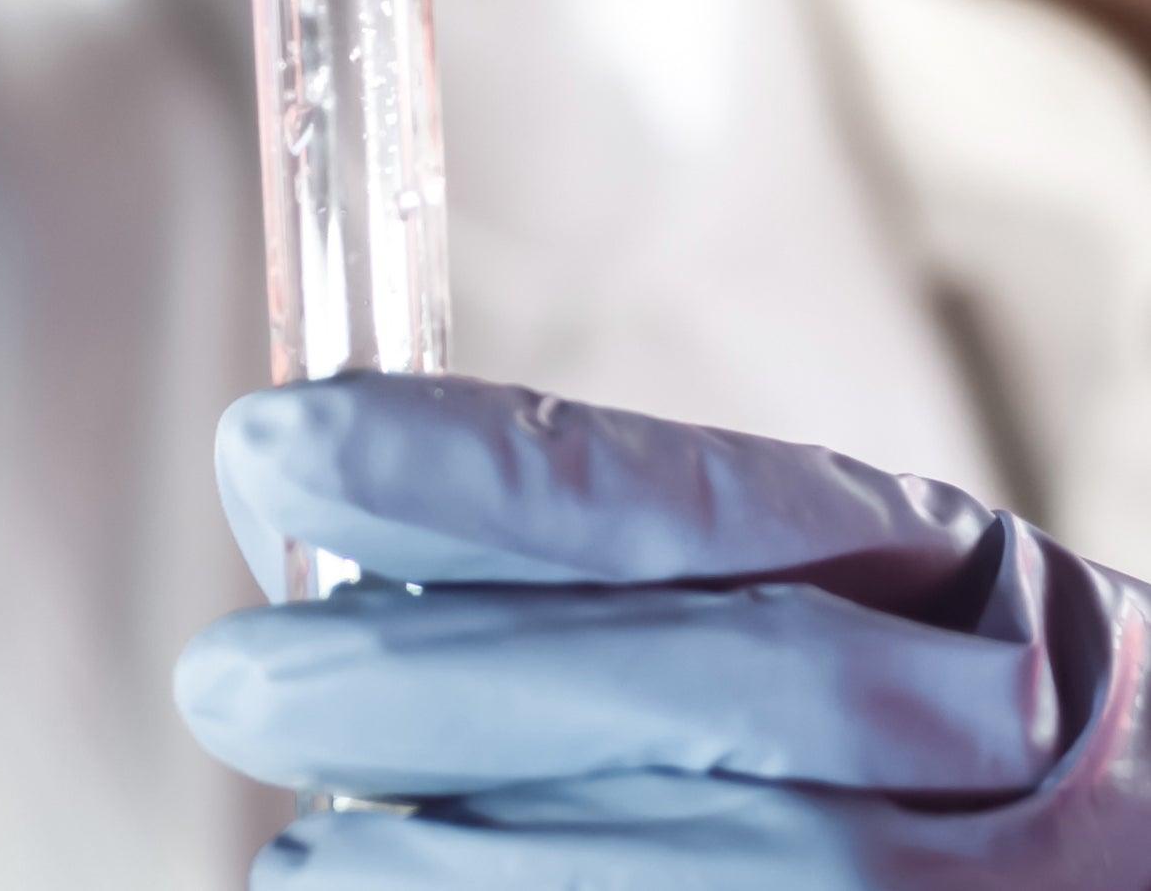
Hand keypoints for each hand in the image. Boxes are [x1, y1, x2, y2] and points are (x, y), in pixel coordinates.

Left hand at [178, 373, 1150, 885]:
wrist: (1142, 867)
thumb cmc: (974, 747)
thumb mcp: (884, 609)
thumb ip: (674, 572)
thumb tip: (357, 536)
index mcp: (948, 581)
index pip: (671, 499)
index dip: (451, 468)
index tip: (273, 440)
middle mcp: (968, 737)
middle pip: (660, 688)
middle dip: (411, 681)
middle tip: (228, 677)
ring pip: (665, 880)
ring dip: (441, 872)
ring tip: (296, 863)